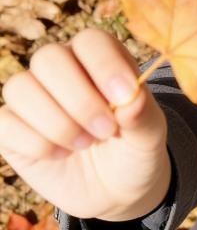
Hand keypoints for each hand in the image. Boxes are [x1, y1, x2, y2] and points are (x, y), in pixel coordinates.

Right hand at [0, 27, 169, 220]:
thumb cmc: (133, 150)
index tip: (123, 97)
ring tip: (86, 144)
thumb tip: (132, 98)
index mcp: (100, 57)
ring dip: (56, 123)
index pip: (90, 41)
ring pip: (20, 88)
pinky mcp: (10, 126)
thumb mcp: (149, 135)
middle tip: (106, 131)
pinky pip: (4, 122)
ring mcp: (32, 96)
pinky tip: (61, 155)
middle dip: (79, 100)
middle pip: (48, 58)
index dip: (104, 65)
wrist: (114, 188)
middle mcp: (62, 68)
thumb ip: (142, 114)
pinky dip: (35, 143)